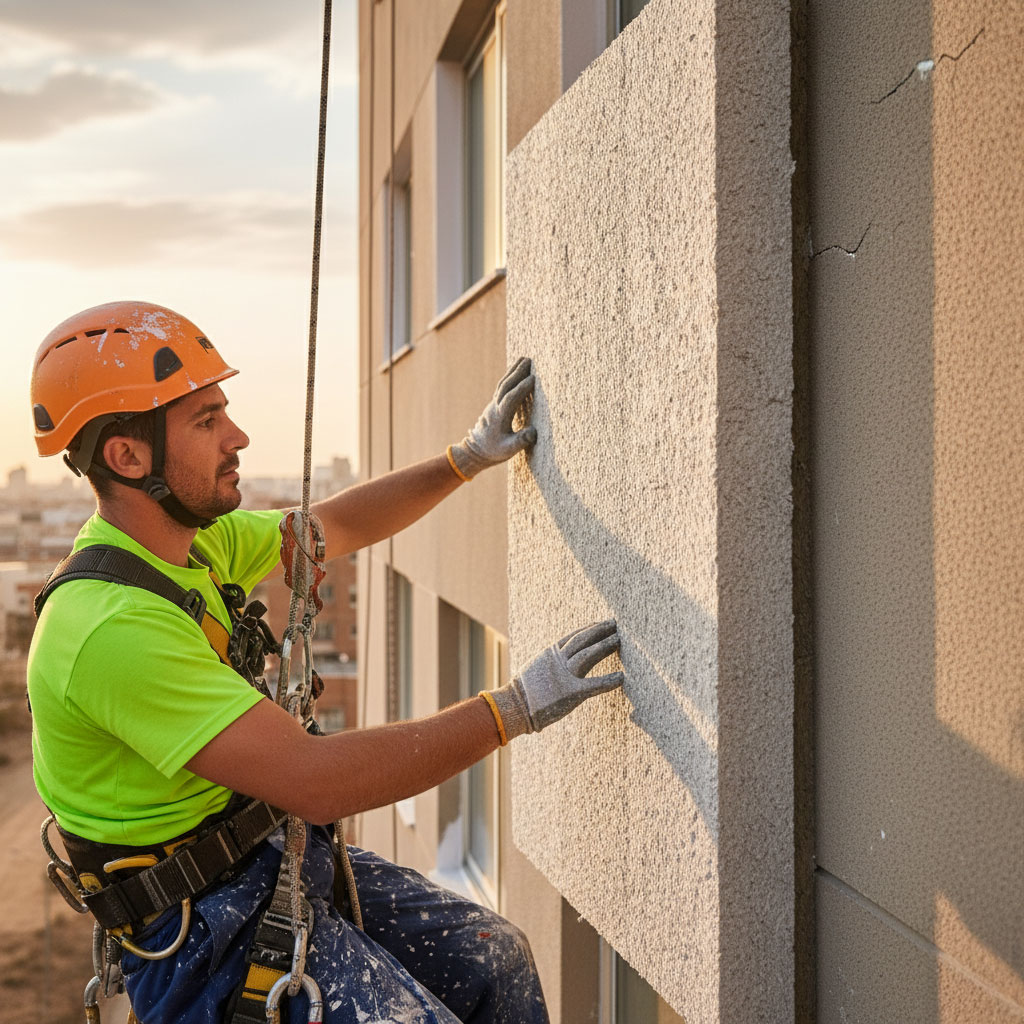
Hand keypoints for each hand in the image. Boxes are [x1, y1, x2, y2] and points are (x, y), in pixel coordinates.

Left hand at [448, 357, 536, 479]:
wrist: (476, 450)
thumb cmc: (494, 451)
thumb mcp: (509, 450)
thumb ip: (521, 441)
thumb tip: (533, 431)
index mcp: (500, 416)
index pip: (511, 398)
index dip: (522, 388)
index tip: (534, 379)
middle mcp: (495, 407)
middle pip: (506, 386)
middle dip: (517, 372)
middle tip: (529, 360)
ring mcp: (494, 404)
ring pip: (503, 383)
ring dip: (513, 371)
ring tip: (524, 359)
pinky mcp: (494, 404)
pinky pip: (503, 387)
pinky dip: (510, 377)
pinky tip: (516, 371)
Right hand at [482, 620, 623, 741]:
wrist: (515, 706)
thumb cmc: (523, 691)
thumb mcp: (536, 667)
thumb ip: (549, 662)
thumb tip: (556, 660)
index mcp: (551, 653)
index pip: (574, 636)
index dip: (589, 628)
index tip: (601, 623)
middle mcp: (559, 659)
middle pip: (583, 639)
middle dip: (600, 630)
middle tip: (615, 624)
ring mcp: (565, 674)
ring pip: (589, 654)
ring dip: (605, 645)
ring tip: (619, 639)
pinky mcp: (571, 691)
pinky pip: (594, 684)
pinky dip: (609, 681)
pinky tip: (621, 677)